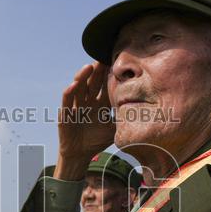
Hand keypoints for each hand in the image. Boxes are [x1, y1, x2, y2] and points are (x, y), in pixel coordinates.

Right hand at [55, 63, 113, 180]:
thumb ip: (124, 120)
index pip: (105, 86)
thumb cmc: (96, 141)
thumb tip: (145, 115)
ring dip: (83, 76)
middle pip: (93, 82)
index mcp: (100, 103)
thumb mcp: (114, 129)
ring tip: (89, 67)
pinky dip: (69, 92)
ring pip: (79, 87)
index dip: (110, 75)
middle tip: (103, 57)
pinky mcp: (65, 114)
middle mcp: (88, 101)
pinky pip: (67, 101)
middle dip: (98, 70)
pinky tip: (73, 85)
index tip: (117, 62)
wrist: (80, 155)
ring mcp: (76, 106)